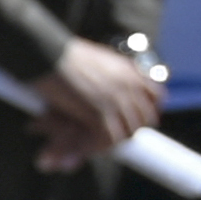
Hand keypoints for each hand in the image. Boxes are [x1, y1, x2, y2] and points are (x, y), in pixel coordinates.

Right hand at [31, 38, 164, 169]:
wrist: (44, 52)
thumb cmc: (58, 53)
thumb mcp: (94, 58)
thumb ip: (107, 72)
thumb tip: (103, 84)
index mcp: (129, 70)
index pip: (156, 96)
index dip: (148, 111)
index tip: (138, 120)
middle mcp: (128, 85)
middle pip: (143, 119)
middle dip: (129, 131)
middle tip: (111, 138)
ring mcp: (116, 100)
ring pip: (126, 133)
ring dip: (110, 143)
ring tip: (93, 146)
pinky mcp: (100, 113)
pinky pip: (108, 139)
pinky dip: (97, 147)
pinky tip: (83, 148)